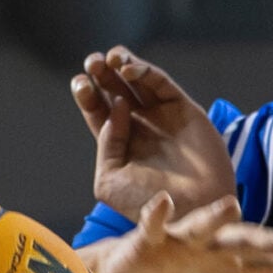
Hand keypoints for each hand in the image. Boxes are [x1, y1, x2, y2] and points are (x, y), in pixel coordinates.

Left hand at [76, 47, 236, 220]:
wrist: (192, 213)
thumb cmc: (149, 204)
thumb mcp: (111, 180)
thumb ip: (107, 144)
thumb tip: (116, 108)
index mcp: (120, 143)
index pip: (98, 110)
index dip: (87, 94)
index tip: (80, 84)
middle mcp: (140, 126)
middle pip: (115, 89)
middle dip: (101, 74)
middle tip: (91, 63)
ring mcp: (163, 116)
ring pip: (138, 80)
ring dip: (121, 64)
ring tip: (108, 59)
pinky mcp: (184, 108)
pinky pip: (161, 83)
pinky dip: (145, 71)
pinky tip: (128, 69)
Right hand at [79, 191, 272, 272]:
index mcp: (248, 268)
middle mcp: (223, 249)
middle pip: (249, 244)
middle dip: (269, 241)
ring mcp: (188, 242)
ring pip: (204, 227)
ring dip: (216, 217)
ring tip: (232, 206)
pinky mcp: (152, 240)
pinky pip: (153, 225)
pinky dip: (156, 214)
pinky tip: (163, 202)